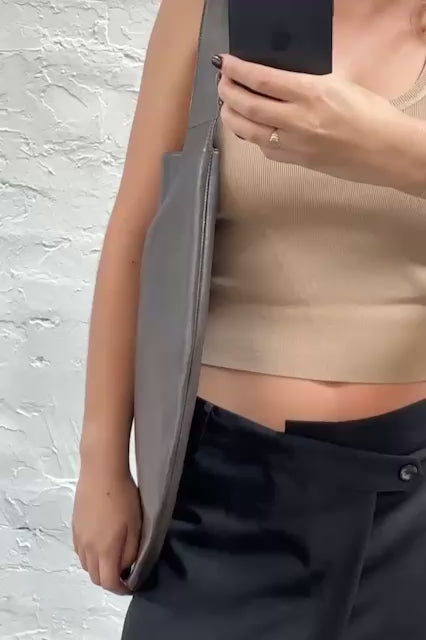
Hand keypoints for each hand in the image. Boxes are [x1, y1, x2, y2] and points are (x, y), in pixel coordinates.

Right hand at [72, 464, 141, 594]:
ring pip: (86, 565)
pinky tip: (100, 543)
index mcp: (104, 550)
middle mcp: (87, 548)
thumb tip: (126, 568)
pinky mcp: (74, 526)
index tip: (130, 586)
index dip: (120, 589)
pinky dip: (90, 555)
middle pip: (95, 576)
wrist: (101, 472)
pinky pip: (80, 551)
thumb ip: (131, 551)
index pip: (108, 582)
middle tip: (123, 572)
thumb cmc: (124, 497)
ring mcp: (79, 537)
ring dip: (98, 567)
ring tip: (112, 557)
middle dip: (109, 580)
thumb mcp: (136, 526)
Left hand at [217, 54, 412, 188]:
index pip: (262, 79)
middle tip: (221, 84)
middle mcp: (298, 120)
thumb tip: (278, 80)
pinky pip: (263, 149)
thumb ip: (306, 82)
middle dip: (227, 92)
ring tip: (226, 107)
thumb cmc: (370, 115)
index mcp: (311, 93)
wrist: (385, 151)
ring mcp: (294, 144)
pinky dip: (250, 137)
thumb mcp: (339, 84)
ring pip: (248, 131)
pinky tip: (248, 129)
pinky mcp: (295, 162)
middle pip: (247, 105)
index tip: (226, 63)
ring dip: (231, 117)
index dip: (237, 70)